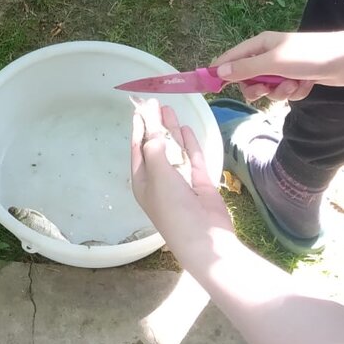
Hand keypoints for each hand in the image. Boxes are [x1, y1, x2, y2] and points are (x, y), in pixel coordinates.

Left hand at [131, 99, 231, 252]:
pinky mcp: (200, 184)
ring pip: (174, 150)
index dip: (139, 127)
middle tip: (156, 102)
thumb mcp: (159, 175)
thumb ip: (155, 148)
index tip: (140, 107)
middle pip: (156, 147)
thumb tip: (150, 127)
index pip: (138, 149)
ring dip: (171, 131)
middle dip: (154, 125)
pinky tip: (186, 128)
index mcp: (143, 182)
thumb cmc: (174, 209)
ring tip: (169, 109)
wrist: (205, 240)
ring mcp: (181, 182)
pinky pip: (193, 159)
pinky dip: (189, 144)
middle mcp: (159, 181)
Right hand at [212, 28, 343, 102]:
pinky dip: (295, 92)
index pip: (231, 58)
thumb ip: (245, 68)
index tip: (212, 88)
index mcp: (260, 44)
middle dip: (256, 88)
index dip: (220, 72)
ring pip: (268, 88)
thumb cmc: (310, 55)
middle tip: (262, 92)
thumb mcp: (273, 62)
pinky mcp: (298, 78)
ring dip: (279, 91)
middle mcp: (269, 54)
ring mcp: (284, 67)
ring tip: (293, 85)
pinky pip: (285, 91)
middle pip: (248, 77)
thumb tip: (218, 72)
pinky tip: (306, 85)